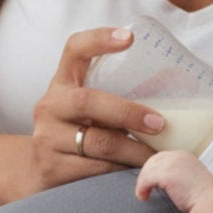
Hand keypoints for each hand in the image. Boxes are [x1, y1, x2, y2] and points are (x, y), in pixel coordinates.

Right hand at [25, 27, 164, 192]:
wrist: (39, 174)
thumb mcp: (89, 110)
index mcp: (62, 83)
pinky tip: (134, 173)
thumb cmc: (77, 134)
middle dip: (129, 112)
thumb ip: (116, 97)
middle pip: (88, 101)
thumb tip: (174, 83)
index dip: (99, 39)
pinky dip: (119, 171)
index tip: (129, 37)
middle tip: (160, 124)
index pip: (74, 50)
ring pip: (98, 143)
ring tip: (156, 157)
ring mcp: (46, 138)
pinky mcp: (51, 169)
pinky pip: (94, 170)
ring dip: (134, 151)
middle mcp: (50, 106)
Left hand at [135, 150, 212, 212]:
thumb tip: (164, 182)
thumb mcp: (190, 178)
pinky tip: (143, 197)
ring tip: (143, 194)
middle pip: (152, 161)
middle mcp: (177, 156)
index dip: (153, 169)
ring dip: (142, 183)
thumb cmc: (202, 196)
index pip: (161, 157)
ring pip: (147, 170)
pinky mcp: (166, 175)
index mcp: (184, 156)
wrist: (210, 203)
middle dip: (145, 175)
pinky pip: (146, 179)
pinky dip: (141, 188)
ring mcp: (172, 164)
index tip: (150, 181)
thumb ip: (178, 174)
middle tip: (144, 188)